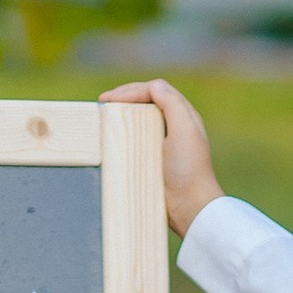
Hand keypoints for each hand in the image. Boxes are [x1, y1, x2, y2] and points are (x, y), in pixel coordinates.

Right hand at [100, 75, 222, 235]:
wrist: (190, 207)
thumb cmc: (188, 169)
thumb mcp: (185, 130)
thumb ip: (172, 103)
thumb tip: (154, 86)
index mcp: (183, 117)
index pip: (155, 91)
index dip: (131, 90)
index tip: (109, 99)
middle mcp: (174, 127)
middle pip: (146, 102)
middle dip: (124, 97)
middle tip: (102, 102)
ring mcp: (163, 145)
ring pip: (139, 119)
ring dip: (121, 114)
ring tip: (104, 115)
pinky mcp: (154, 161)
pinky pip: (136, 139)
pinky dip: (122, 133)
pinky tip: (111, 137)